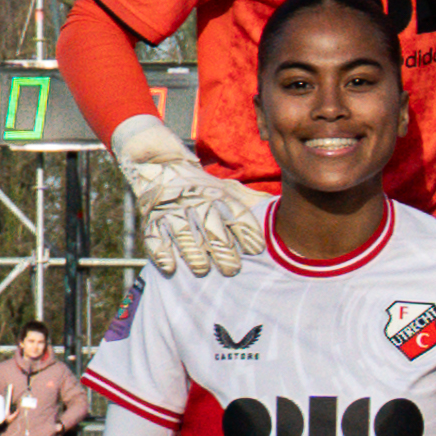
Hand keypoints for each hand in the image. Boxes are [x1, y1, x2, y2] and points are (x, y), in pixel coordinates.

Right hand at [109, 114, 263, 276]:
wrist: (160, 165)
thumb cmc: (202, 187)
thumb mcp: (228, 190)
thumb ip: (251, 202)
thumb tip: (283, 210)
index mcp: (218, 197)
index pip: (236, 214)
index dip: (247, 231)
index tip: (257, 249)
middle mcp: (197, 203)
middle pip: (211, 226)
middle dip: (222, 248)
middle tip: (232, 268)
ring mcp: (173, 212)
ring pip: (184, 233)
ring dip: (193, 252)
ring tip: (202, 269)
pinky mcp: (152, 220)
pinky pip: (155, 237)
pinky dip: (161, 252)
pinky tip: (170, 266)